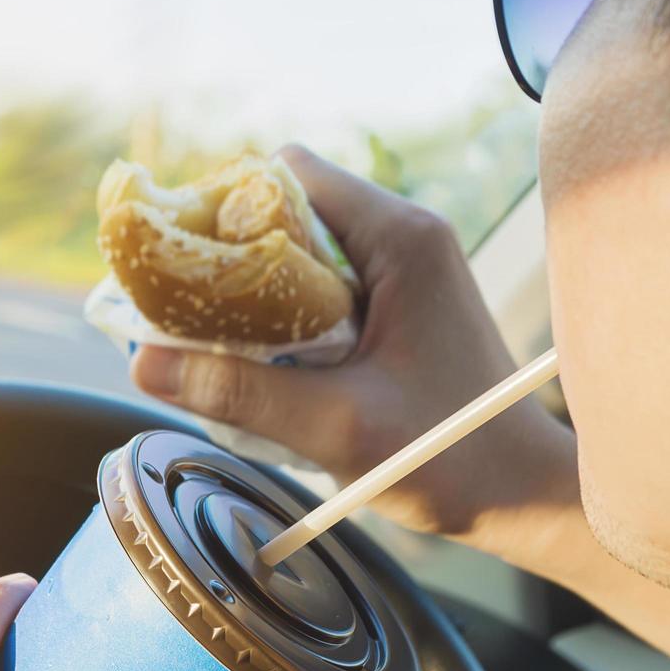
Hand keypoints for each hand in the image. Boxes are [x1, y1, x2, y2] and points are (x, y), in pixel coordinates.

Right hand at [131, 145, 576, 550]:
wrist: (527, 496)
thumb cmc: (452, 457)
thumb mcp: (337, 427)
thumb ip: (241, 392)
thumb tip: (142, 363)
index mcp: (400, 237)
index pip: (287, 174)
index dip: (224, 210)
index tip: (182, 266)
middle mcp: (403, 235)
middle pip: (286, 205)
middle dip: (228, 253)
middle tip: (187, 309)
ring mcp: (403, 267)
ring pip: (298, 246)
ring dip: (253, 288)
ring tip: (219, 339)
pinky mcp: (398, 301)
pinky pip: (318, 282)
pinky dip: (281, 311)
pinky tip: (263, 358)